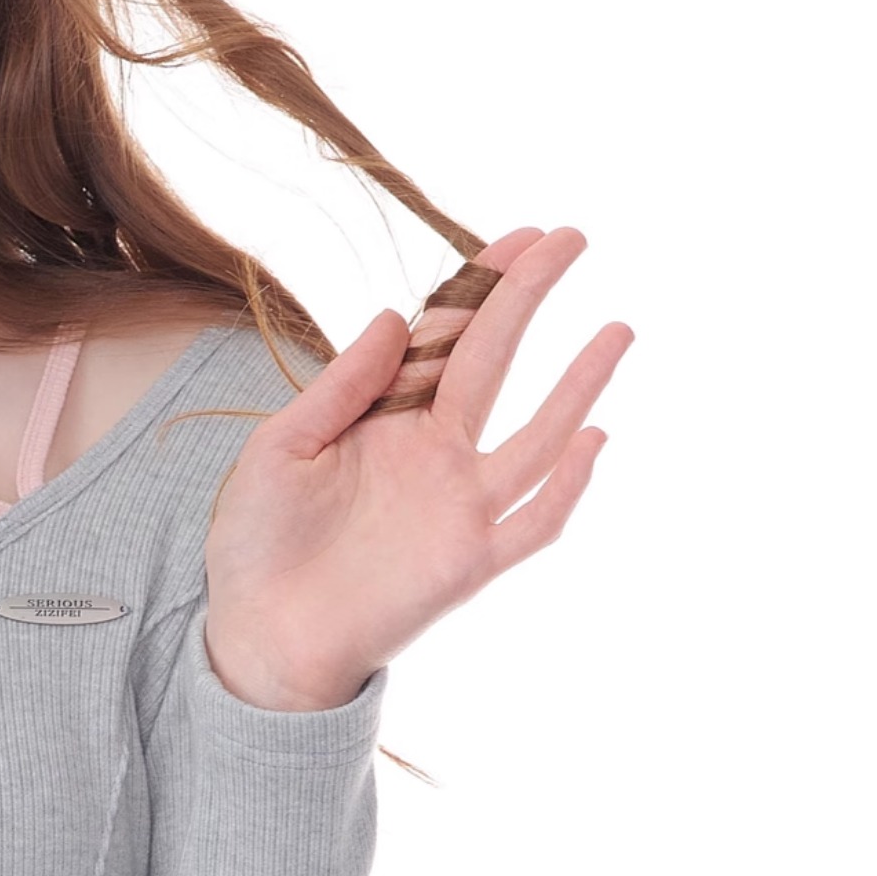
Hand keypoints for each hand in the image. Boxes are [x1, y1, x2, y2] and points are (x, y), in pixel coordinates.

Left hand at [201, 226, 632, 710]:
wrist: (260, 637)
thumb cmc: (259, 545)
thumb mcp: (279, 450)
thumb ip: (338, 388)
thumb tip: (390, 317)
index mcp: (385, 418)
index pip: (443, 337)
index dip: (479, 284)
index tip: (518, 237)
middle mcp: (432, 453)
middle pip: (493, 361)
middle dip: (529, 298)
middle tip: (570, 238)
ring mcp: (457, 506)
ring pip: (532, 436)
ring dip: (576, 386)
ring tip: (617, 331)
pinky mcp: (469, 562)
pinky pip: (531, 524)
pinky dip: (565, 488)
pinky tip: (591, 440)